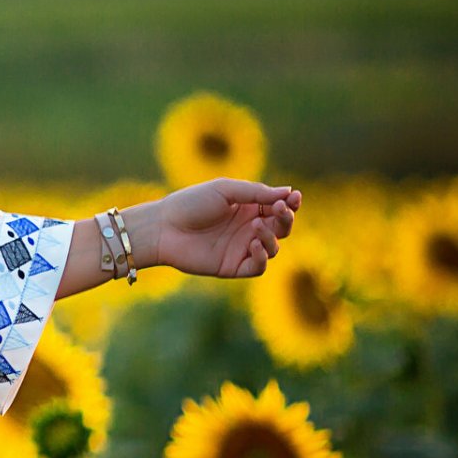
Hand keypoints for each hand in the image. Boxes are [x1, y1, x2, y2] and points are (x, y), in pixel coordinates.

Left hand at [144, 179, 300, 279]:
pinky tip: (253, 244)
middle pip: (281, 227)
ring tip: (256, 225)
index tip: (294, 197)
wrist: (163, 228)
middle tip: (280, 209)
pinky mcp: (233, 266)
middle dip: (286, 218)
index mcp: (247, 208)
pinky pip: (258, 266)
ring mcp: (241, 248)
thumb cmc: (190, 203)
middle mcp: (247, 228)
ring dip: (272, 236)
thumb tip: (289, 192)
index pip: (278, 207)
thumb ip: (256, 193)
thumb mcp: (224, 190)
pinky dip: (261, 256)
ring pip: (273, 247)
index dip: (290, 203)